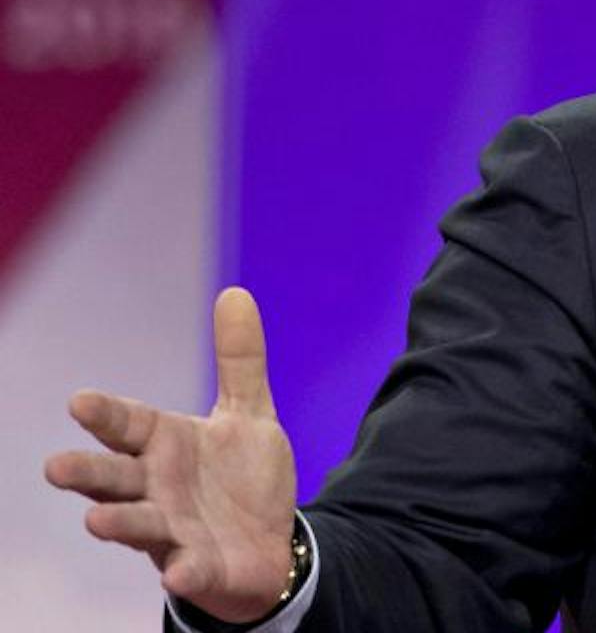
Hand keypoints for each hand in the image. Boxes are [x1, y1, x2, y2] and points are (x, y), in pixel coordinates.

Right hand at [44, 287, 298, 623]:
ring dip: (118, 522)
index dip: (106, 415)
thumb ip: (240, 360)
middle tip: (56, 466)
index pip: (128, 424)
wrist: (270, 541)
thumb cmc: (242, 476)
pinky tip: (178, 571)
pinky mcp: (197, 567)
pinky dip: (183, 571)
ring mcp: (172, 531)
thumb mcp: (248, 413)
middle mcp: (156, 488)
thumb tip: (235, 292)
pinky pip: (187, 571)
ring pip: (137, 525)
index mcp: (165, 445)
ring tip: (96, 521)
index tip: (80, 401)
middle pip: (114, 477)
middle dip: (87, 472)